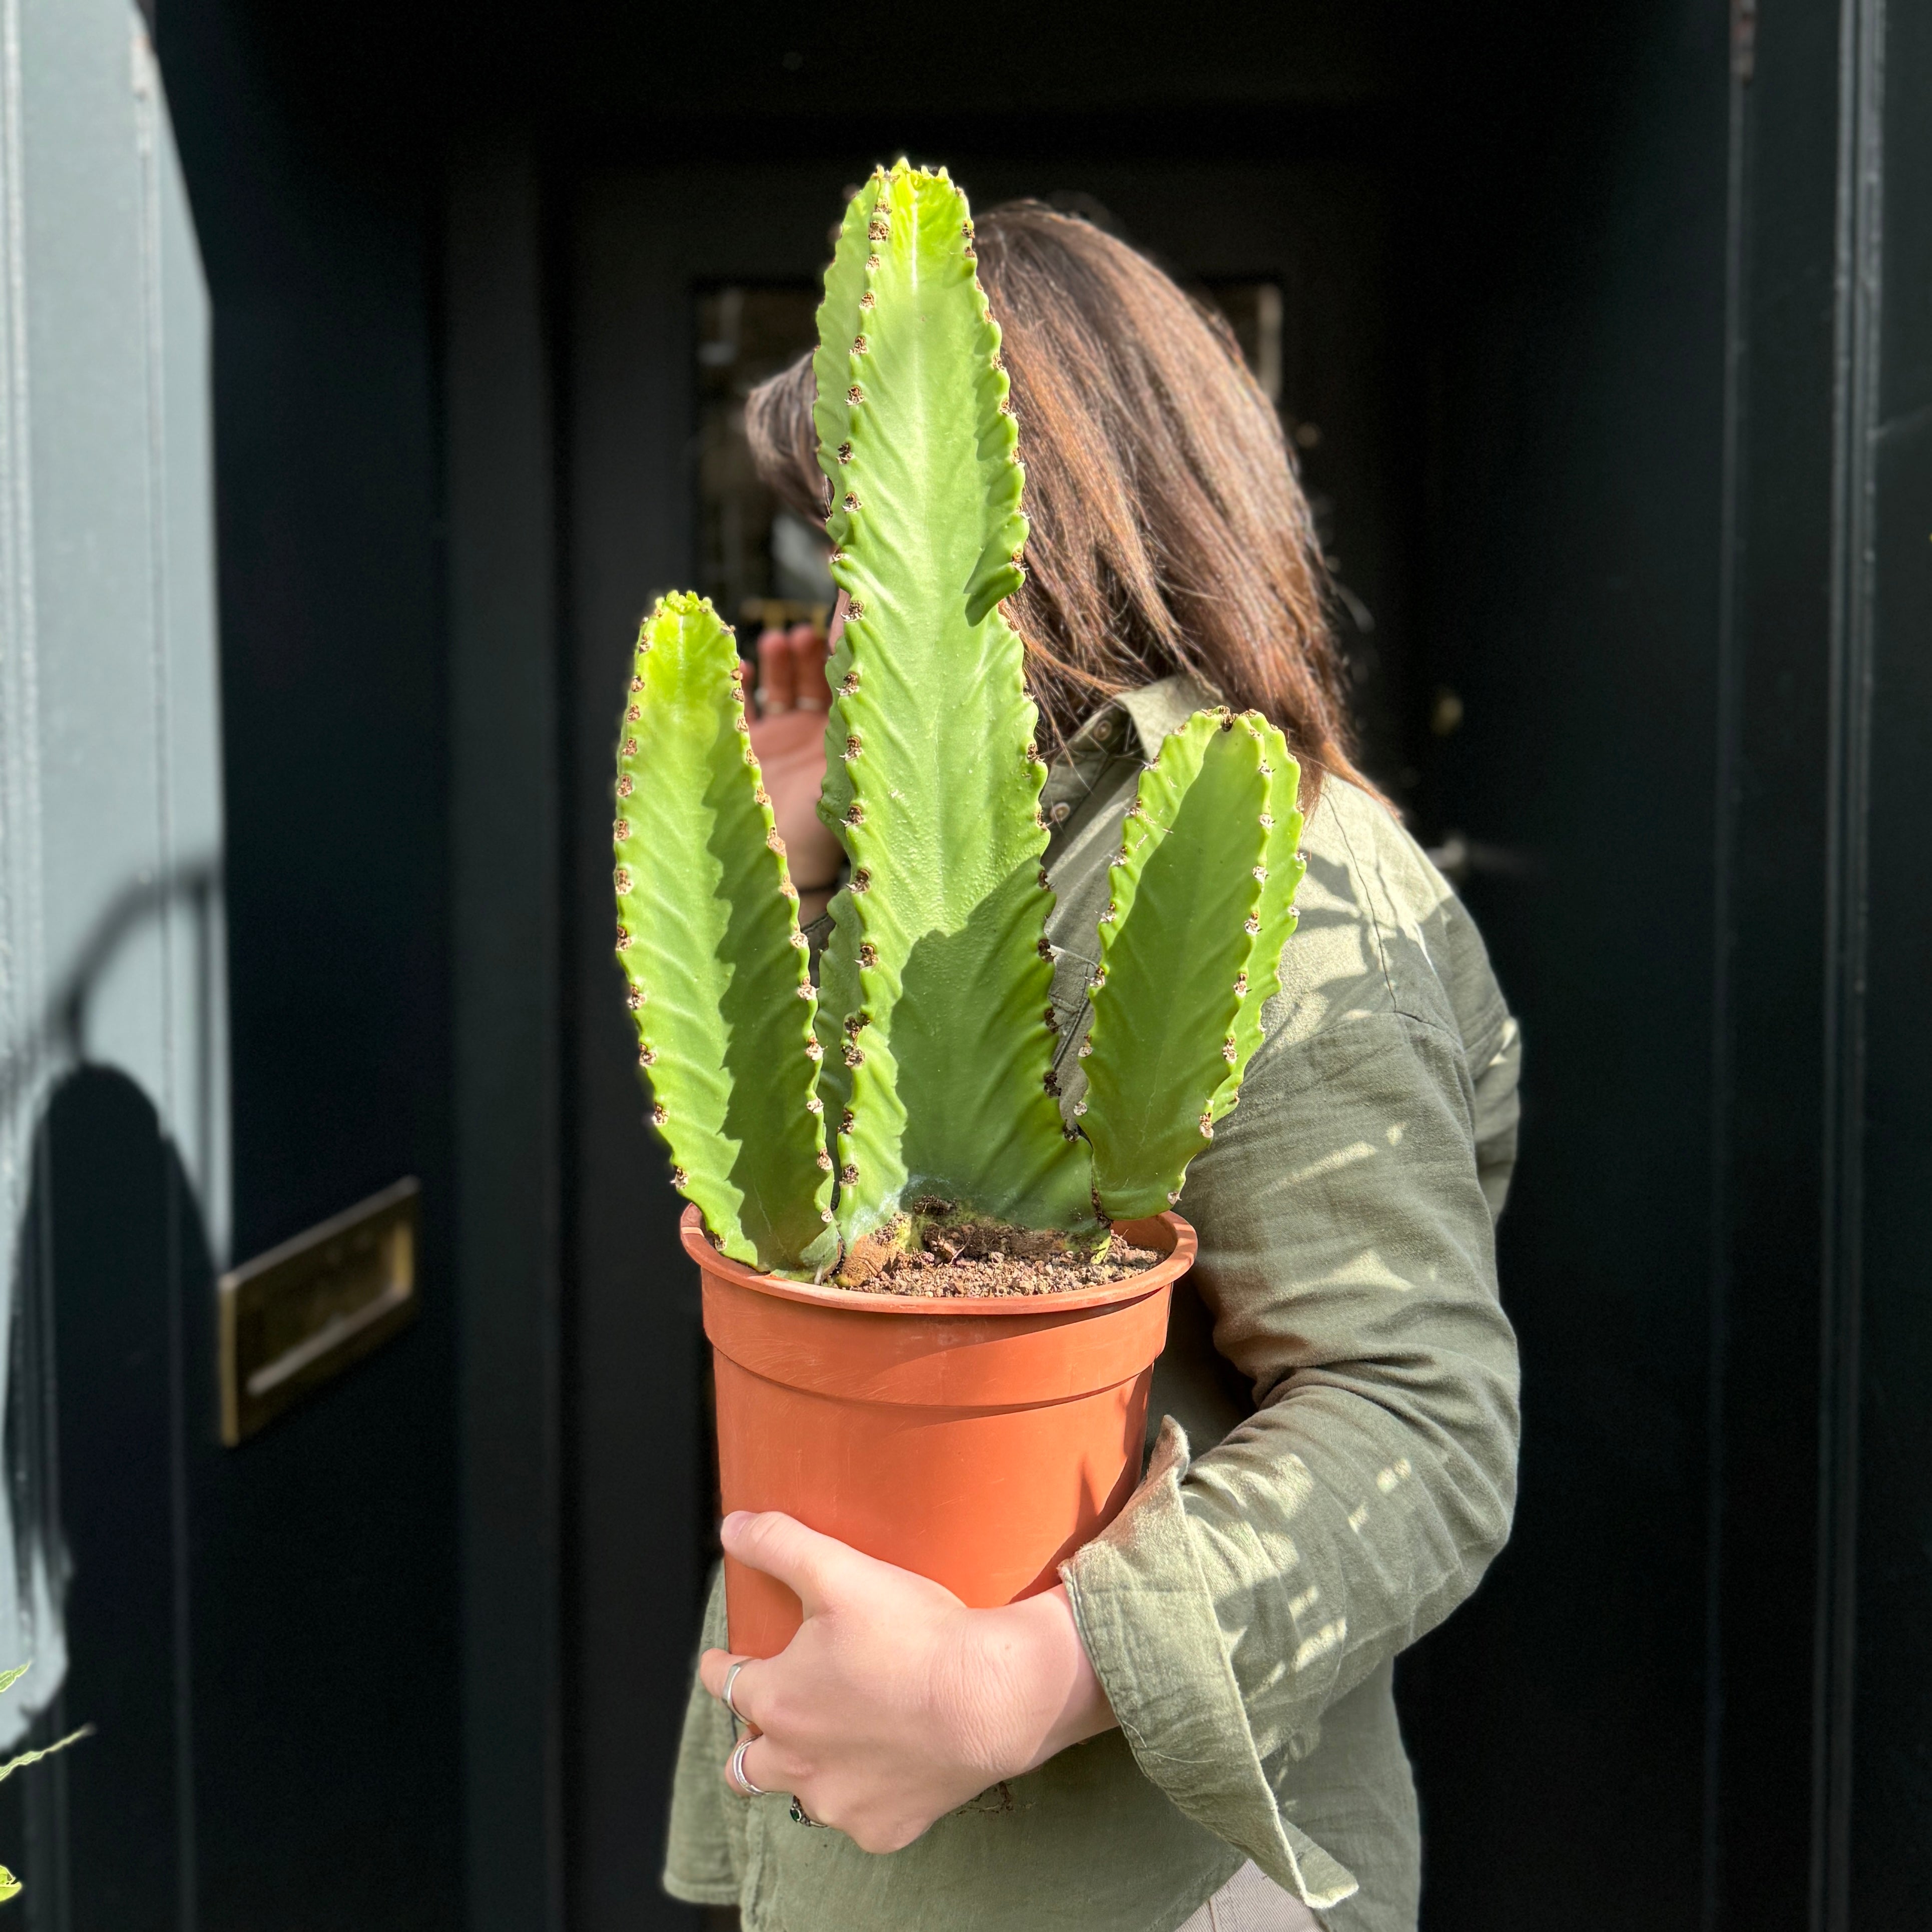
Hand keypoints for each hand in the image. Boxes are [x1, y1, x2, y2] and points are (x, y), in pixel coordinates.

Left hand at [698, 1511, 1116, 1852]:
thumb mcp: (839, 1571)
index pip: (724, 1685)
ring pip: (802, 1795)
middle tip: (771, 1717)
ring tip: (833, 1744)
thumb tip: (731, 1526)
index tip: (722, 1661)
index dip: (720, 1667)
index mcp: (778, 1701)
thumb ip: (779, 1544)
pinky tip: (887, 1769)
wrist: (991, 1696)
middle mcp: (796, 1765)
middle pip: (745, 1765)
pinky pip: (861, 1819)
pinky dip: (866, 1796)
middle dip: (749, 1741)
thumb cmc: (913, 1634)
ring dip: (807, 1772)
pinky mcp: (885, 1830)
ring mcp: (840, 1804)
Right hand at [748, 614, 841, 922]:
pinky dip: (740, 683)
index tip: (842, 620)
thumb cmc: (835, 821)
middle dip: (809, 650)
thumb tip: (881, 658)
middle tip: (806, 635)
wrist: (790, 871)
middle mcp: (821, 736)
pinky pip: (741, 706)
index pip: (855, 677)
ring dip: (779, 660)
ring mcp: (784, 742)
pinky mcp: (748, 750)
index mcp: (855, 735)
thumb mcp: (855, 754)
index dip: (846, 646)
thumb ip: (861, 703)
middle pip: (816, 674)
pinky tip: (744, 668)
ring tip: (780, 643)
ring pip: (781, 684)